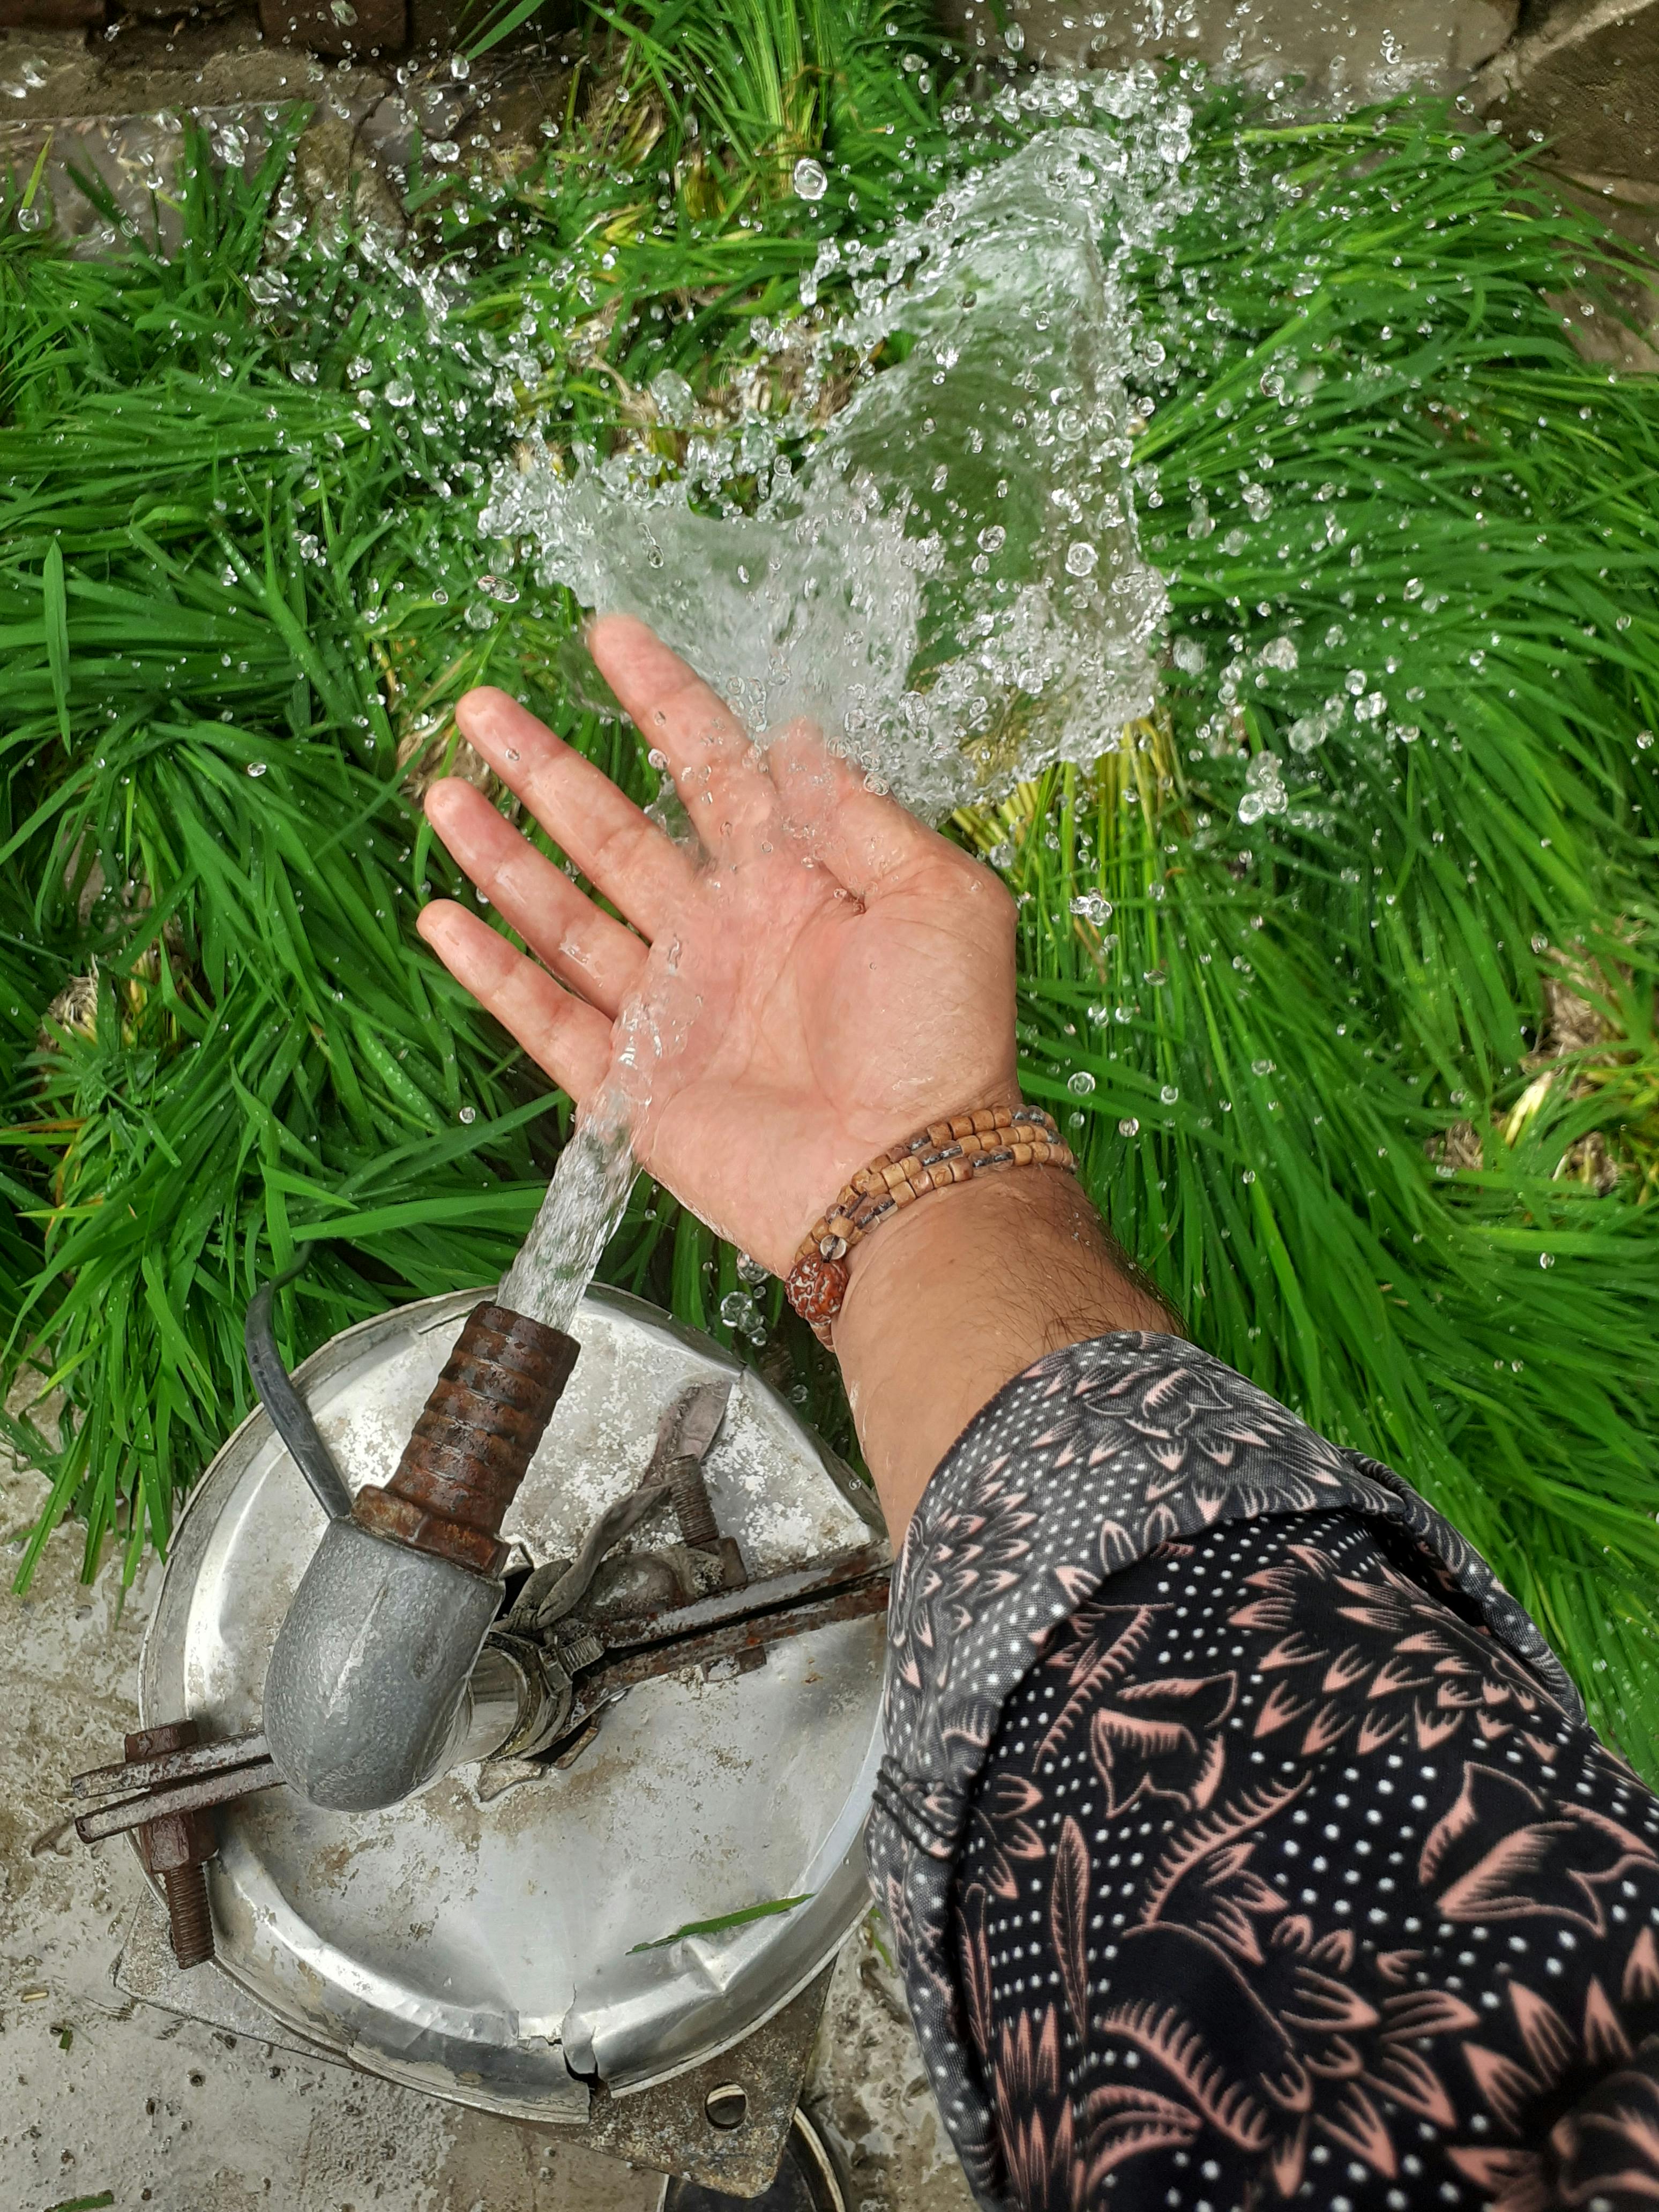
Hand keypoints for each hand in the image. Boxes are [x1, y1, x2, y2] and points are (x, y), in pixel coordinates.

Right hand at [416, 616, 1018, 1274]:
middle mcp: (721, 938)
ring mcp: (671, 1012)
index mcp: (792, 884)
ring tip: (441, 793)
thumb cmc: (942, 1039)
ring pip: (565, 917)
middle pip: (616, 834)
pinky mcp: (634, 1087)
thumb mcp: (938, 899)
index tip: (609, 637)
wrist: (910, 1176)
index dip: (662, 702)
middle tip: (481, 707)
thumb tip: (796, 733)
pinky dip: (493, 973)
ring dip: (503, 855)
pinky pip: (548, 1020)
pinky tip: (441, 919)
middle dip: (548, 768)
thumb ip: (858, 816)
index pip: (713, 770)